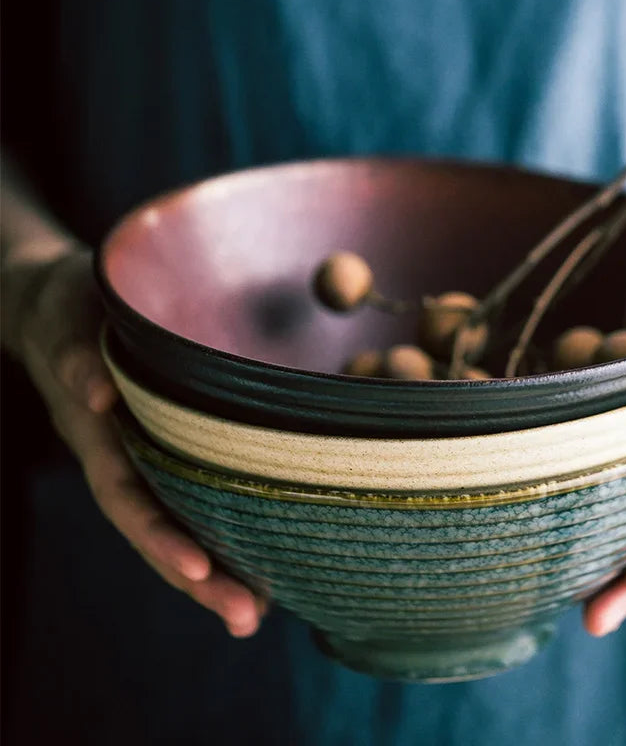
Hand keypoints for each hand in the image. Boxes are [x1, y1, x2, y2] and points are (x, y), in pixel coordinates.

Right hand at [2, 245, 267, 636]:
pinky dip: (222, 535)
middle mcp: (123, 459)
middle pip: (158, 531)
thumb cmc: (70, 309)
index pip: (128, 499)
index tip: (196, 571)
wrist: (62, 308)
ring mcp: (144, 459)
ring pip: (178, 525)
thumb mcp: (67, 321)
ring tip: (258, 615)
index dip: (158, 537)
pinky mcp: (169, 447)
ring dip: (214, 573)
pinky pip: (194, 497)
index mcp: (98, 437)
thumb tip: (96, 394)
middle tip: (247, 620)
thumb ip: (76, 355)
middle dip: (199, 579)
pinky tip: (260, 564)